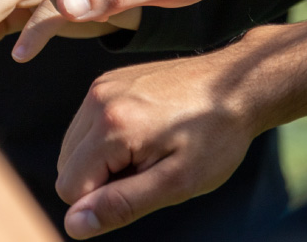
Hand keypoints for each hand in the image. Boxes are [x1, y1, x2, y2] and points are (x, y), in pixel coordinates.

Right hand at [55, 53, 263, 238]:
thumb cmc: (216, 137)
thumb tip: (74, 225)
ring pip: (75, 147)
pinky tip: (146, 133)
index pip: (69, 188)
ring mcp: (102, 86)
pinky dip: (108, 139)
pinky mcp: (110, 81)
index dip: (104, 200)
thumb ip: (121, 205)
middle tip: (151, 168)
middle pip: (67, 168)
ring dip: (104, 161)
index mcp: (111, 126)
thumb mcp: (176, 182)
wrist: (239, 85)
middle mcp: (98, 100)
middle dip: (102, 180)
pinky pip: (88, 125)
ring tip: (151, 150)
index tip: (145, 184)